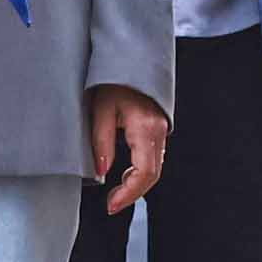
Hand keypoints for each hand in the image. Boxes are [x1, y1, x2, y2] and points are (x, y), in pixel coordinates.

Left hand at [88, 84, 171, 209]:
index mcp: (146, 127)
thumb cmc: (111, 79)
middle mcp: (159, 130)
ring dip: (136, 183)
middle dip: (132, 194)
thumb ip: (101, 143)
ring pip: (155, 167)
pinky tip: (124, 174)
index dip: (129, 193)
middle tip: (111, 204)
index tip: (112, 205)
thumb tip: (102, 173)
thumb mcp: (100, 110)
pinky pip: (154, 157)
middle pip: (153, 174)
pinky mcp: (158, 128)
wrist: (129, 56)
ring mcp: (161, 129)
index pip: (145, 172)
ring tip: (114, 192)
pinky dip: (140, 171)